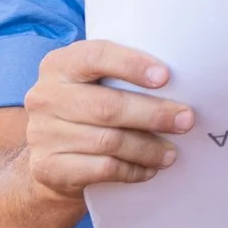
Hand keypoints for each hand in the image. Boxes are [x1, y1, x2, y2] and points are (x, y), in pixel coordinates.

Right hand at [21, 39, 192, 201]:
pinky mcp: (48, 168)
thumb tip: (182, 80)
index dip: (132, 64)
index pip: (95, 56)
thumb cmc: (85, 111)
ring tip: (171, 152)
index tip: (165, 76)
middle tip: (185, 120)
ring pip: (108, 141)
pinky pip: (101, 169)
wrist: (49, 160)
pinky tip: (148, 169)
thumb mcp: (92, 85)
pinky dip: (132, 170)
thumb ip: (121, 76)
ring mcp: (42, 134)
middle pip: (107, 106)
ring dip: (147, 148)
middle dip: (153, 114)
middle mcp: (45, 97)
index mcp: (58, 65)